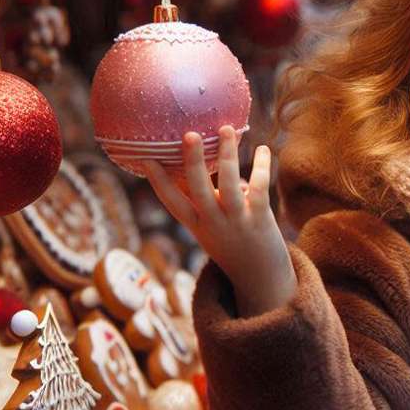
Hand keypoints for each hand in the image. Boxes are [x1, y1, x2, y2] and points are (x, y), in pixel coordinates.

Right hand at [143, 126, 295, 316]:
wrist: (260, 280)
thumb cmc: (234, 247)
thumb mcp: (211, 230)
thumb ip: (205, 202)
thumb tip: (201, 168)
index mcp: (196, 226)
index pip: (171, 202)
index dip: (157, 181)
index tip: (145, 158)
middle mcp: (212, 223)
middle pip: (197, 188)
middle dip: (192, 161)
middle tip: (189, 134)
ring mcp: (236, 221)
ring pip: (228, 182)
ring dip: (227, 154)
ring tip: (226, 129)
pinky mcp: (259, 218)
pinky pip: (258, 187)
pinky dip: (262, 166)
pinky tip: (263, 149)